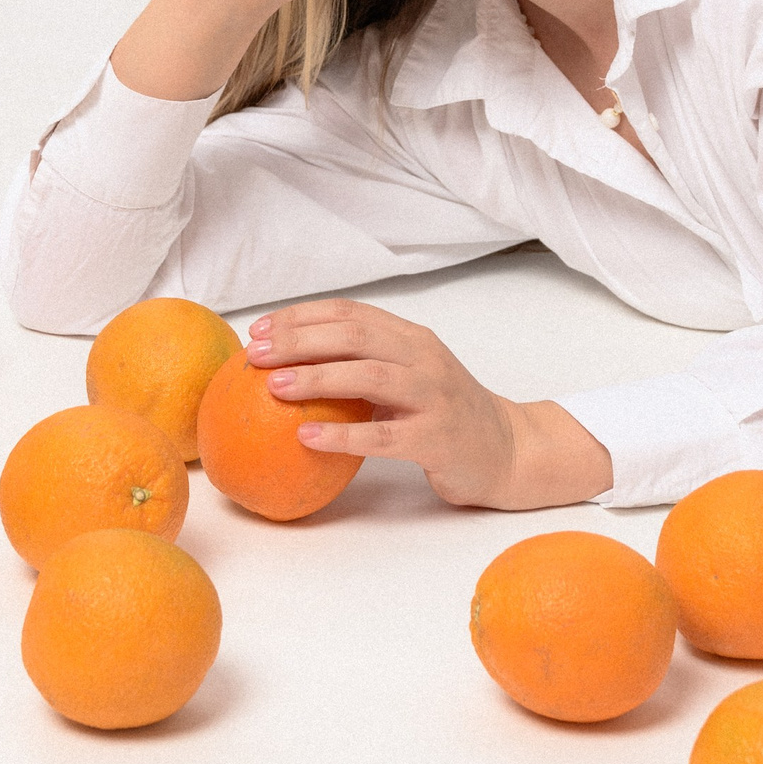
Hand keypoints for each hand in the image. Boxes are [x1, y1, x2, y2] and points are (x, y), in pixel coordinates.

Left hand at [244, 300, 614, 509]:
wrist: (507, 450)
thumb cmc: (443, 415)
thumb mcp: (407, 378)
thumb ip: (365, 364)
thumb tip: (289, 364)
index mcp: (411, 338)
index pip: (350, 313)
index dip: (301, 316)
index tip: (259, 329)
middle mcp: (423, 358)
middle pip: (355, 335)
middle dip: (299, 339)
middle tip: (255, 353)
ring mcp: (433, 396)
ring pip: (369, 376)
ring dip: (317, 376)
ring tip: (273, 386)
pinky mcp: (437, 438)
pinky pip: (383, 436)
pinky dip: (342, 434)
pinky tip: (306, 436)